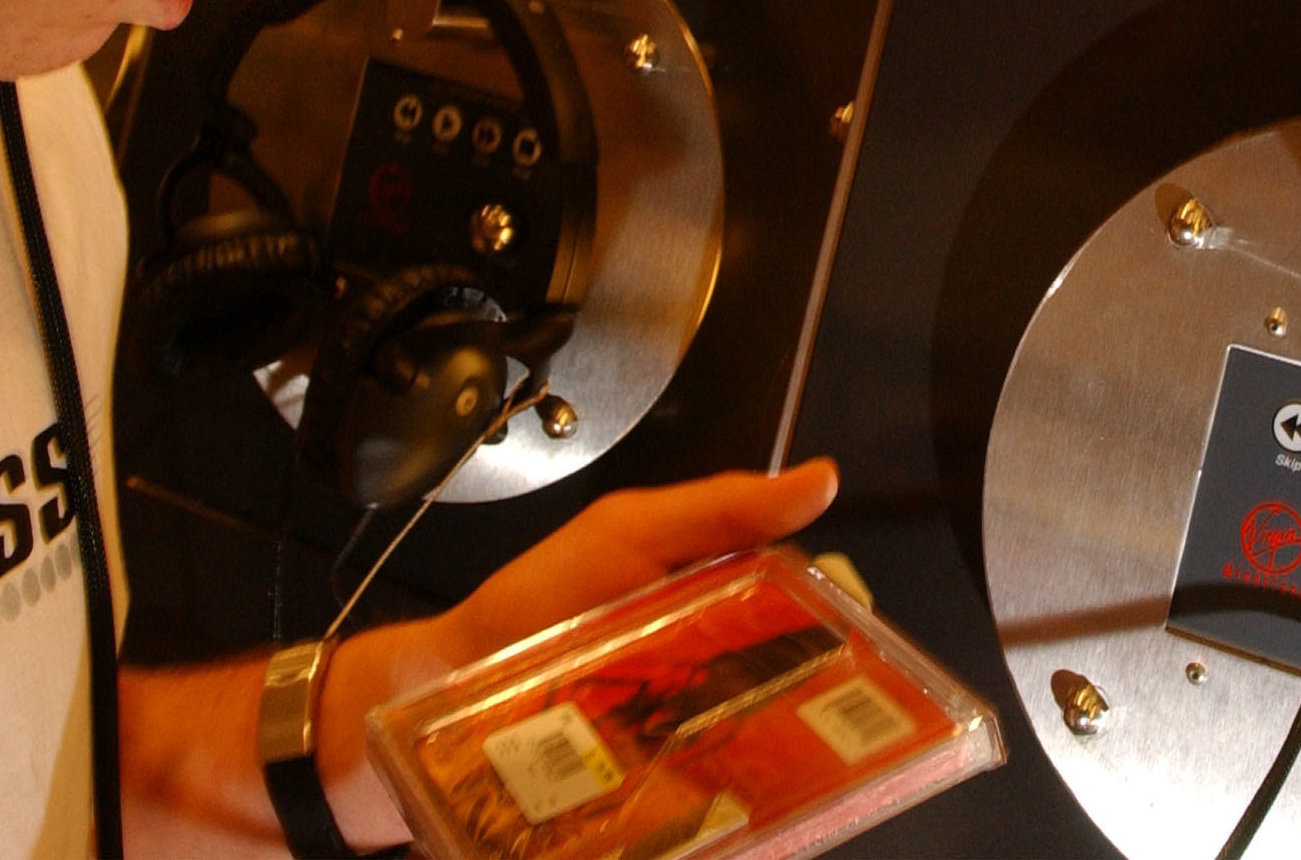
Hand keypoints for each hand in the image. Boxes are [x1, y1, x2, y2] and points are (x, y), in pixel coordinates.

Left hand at [296, 462, 841, 846]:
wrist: (443, 686)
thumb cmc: (533, 602)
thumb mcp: (628, 531)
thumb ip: (721, 506)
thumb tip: (819, 480)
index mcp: (723, 608)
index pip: (812, 624)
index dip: (843, 641)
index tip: (858, 656)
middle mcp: (715, 681)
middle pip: (797, 705)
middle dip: (816, 719)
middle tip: (815, 728)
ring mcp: (687, 746)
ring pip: (762, 767)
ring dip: (775, 775)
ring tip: (774, 778)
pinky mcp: (656, 803)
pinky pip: (709, 816)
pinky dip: (727, 819)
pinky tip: (731, 818)